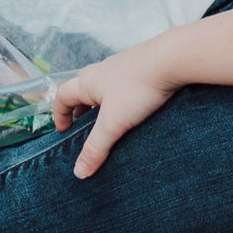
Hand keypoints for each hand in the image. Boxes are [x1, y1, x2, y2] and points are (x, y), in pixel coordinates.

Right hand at [50, 41, 177, 177]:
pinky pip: (124, 81)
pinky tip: (134, 104)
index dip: (60, 113)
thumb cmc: (138, 88)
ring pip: (103, 82)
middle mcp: (103, 70)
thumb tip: (79, 172)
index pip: (63, 95)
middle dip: (79, 104)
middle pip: (81, 86)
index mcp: (89, 82)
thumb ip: (96, 147)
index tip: (64, 130)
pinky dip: (121, 94)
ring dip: (100, 98)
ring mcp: (123, 65)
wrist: (172, 59)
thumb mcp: (113, 123)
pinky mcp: (142, 65)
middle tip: (83, 122)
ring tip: (108, 116)